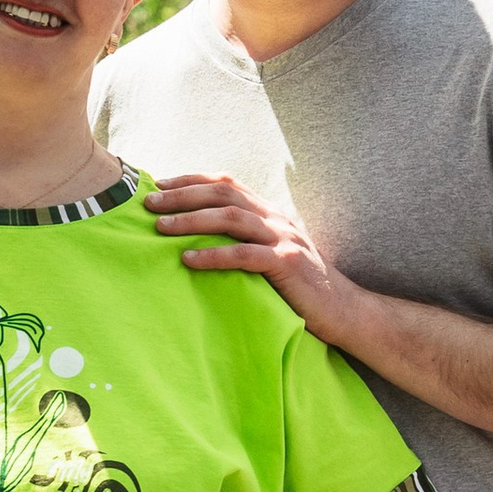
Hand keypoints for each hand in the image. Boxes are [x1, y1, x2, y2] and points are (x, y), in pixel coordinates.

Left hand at [148, 171, 355, 342]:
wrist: (343, 311)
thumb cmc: (299, 287)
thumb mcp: (270, 255)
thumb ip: (244, 241)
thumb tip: (196, 238)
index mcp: (269, 213)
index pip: (226, 184)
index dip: (191, 180)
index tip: (158, 184)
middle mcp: (276, 219)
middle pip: (223, 195)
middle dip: (182, 196)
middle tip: (149, 204)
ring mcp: (283, 239)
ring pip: (231, 219)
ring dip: (191, 220)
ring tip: (161, 228)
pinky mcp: (287, 264)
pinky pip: (244, 255)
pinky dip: (214, 255)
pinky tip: (189, 259)